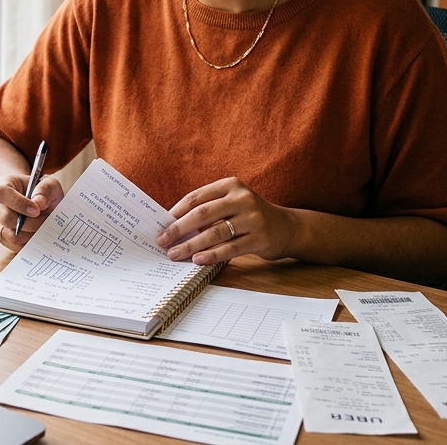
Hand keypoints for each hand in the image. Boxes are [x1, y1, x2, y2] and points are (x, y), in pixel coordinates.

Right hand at [0, 174, 64, 250]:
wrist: (35, 201)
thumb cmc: (39, 191)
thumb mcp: (48, 184)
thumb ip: (45, 190)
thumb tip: (38, 203)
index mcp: (2, 184)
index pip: (2, 193)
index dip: (19, 203)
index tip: (37, 210)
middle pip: (4, 218)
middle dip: (29, 223)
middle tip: (45, 220)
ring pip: (9, 235)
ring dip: (30, 234)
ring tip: (42, 227)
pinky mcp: (2, 237)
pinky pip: (14, 246)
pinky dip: (28, 242)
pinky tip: (38, 234)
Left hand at [156, 177, 297, 264]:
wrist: (287, 228)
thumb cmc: (249, 217)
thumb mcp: (231, 205)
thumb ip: (208, 211)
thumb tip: (173, 227)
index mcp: (230, 185)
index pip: (196, 197)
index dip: (176, 212)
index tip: (160, 225)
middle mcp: (242, 198)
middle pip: (202, 214)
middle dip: (178, 229)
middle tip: (162, 241)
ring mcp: (253, 218)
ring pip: (215, 232)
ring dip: (191, 245)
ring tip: (175, 254)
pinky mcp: (260, 238)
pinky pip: (230, 248)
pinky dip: (212, 255)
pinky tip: (198, 260)